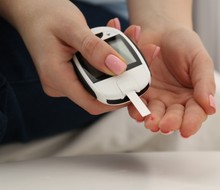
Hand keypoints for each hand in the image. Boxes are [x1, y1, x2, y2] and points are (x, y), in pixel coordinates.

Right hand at [8, 0, 138, 114]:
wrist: (31, 8)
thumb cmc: (45, 14)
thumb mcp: (72, 27)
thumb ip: (95, 48)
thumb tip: (119, 68)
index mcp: (56, 78)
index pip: (93, 103)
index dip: (118, 99)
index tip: (138, 85)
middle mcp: (62, 84)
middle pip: (102, 91)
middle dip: (126, 73)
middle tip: (142, 51)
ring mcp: (69, 80)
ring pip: (103, 80)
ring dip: (120, 61)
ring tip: (130, 35)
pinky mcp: (75, 73)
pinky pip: (99, 71)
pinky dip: (110, 57)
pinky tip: (117, 36)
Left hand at [125, 26, 216, 137]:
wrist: (161, 29)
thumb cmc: (185, 45)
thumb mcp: (200, 60)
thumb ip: (205, 82)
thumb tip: (211, 107)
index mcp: (195, 97)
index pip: (195, 114)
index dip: (191, 123)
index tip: (186, 129)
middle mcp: (176, 102)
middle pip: (174, 118)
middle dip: (170, 123)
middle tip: (165, 125)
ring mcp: (157, 99)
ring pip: (155, 115)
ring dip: (152, 120)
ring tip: (150, 122)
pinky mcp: (140, 93)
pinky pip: (137, 104)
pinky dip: (136, 109)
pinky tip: (137, 112)